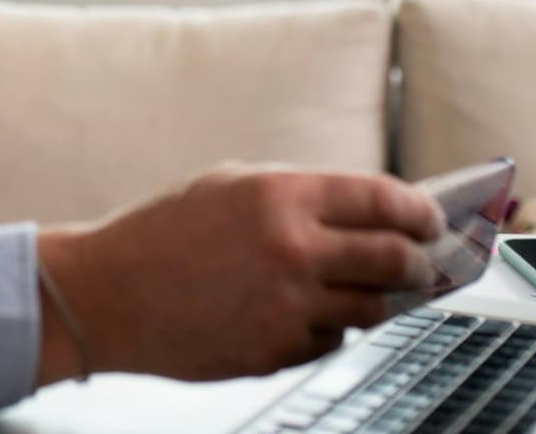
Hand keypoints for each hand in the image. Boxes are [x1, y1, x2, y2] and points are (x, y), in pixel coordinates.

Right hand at [34, 166, 440, 385]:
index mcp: (280, 196)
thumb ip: (298, 191)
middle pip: (395, 259)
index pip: (384, 198)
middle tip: (419, 263)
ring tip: (363, 291)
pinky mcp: (273, 351)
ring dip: (377, 300)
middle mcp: (291, 250)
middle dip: (418, 262)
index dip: (420, 210)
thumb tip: (368, 207)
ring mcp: (285, 307)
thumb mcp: (227, 185)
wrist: (104, 296)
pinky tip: (304, 316)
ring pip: (371, 309)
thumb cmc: (160, 234)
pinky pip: (330, 342)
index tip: (430, 219)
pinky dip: (328, 330)